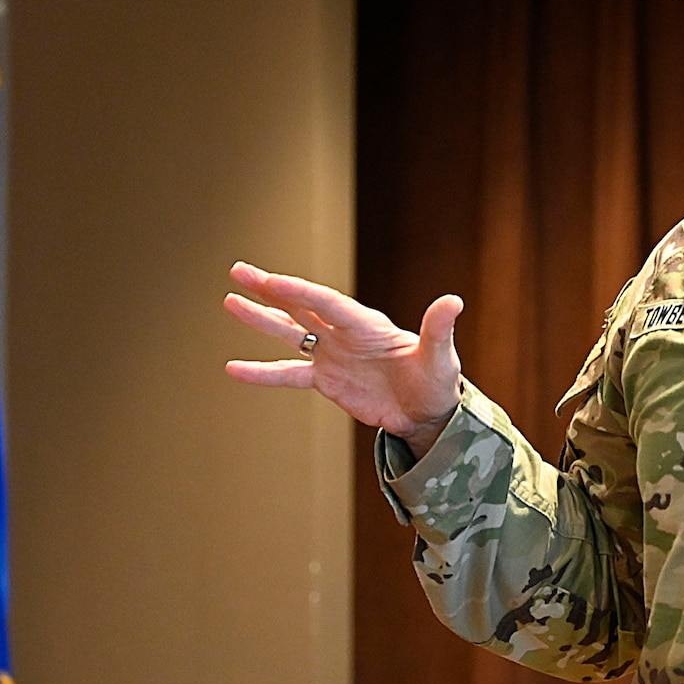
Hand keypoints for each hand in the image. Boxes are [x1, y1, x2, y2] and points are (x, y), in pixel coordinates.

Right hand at [224, 262, 462, 457]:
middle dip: (271, 289)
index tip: (272, 281)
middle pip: (302, 306)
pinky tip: (234, 368)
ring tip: (230, 301)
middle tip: (239, 271)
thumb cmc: (437, 382)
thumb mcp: (440, 358)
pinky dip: (262, 373)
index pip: (328, 304)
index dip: (300, 292)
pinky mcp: (325, 379)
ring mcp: (332, 354)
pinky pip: (288, 374)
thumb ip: (438, 329)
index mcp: (367, 324)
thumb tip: (453, 300)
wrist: (427, 412)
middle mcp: (344, 333)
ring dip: (261, 318)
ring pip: (289, 332)